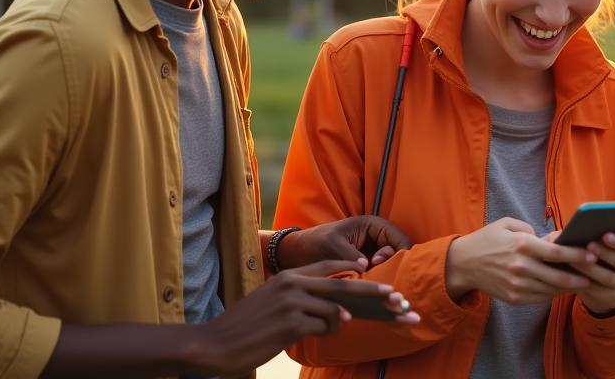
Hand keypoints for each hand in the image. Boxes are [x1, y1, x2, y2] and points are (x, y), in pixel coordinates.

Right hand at [186, 260, 415, 375]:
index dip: (360, 277)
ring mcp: (293, 302)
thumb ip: (305, 300)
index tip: (384, 283)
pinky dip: (322, 333)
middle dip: (377, 295)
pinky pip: (323, 328)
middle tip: (400, 302)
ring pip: (336, 312)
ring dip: (334, 325)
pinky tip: (300, 334)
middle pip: (347, 287)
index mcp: (291, 276)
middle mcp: (294, 283)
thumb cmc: (246, 327)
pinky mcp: (291, 322)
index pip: (334, 270)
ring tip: (306, 328)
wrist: (214, 344)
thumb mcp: (274, 303)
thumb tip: (339, 313)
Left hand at [279, 215, 412, 270]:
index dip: (396, 253)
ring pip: (391, 266)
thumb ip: (351, 255)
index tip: (379, 264)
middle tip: (374, 276)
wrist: (299, 253)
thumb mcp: (332, 246)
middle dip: (392, 266)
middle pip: (399, 254)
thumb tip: (367, 267)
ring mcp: (374, 253)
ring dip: (384, 275)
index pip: (399, 239)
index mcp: (373, 225)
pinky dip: (377, 281)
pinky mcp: (368, 267)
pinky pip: (380, 274)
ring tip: (367, 283)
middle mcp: (378, 238)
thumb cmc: (314, 242)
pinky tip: (365, 288)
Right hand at [445, 217, 593, 303]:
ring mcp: (517, 285)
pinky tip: (562, 289)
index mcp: (521, 245)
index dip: (577, 255)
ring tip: (582, 282)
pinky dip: (553, 294)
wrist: (463, 264)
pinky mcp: (514, 297)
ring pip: (551, 290)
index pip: (557, 253)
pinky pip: (540, 298)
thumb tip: (552, 239)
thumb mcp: (507, 224)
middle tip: (594, 274)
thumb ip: (531, 229)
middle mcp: (521, 266)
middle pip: (558, 276)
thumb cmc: (487, 240)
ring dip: (569, 288)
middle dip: (579, 276)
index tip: (591, 255)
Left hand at [568, 216, 614, 314]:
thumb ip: (604, 232)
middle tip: (594, 241)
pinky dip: (588, 282)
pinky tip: (575, 276)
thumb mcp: (607, 241)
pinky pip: (602, 290)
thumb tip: (589, 223)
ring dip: (593, 267)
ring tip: (578, 258)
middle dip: (613, 247)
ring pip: (613, 275)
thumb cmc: (605, 251)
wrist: (605, 284)